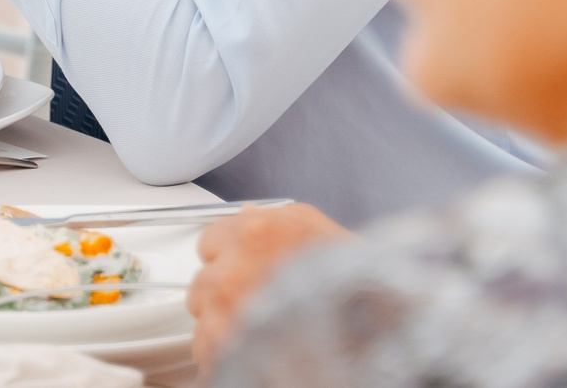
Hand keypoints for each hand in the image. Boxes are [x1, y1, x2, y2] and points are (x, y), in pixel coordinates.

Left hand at [189, 204, 351, 369]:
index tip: (243, 267)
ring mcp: (222, 316)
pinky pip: (205, 350)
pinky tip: (257, 350)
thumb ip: (280, 217)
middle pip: (204, 281)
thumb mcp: (323, 233)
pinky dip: (223, 354)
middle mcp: (231, 271)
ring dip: (223, 323)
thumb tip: (249, 212)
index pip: (210, 239)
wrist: (363, 339)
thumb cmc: (352, 289)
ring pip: (202, 318)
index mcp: (255, 234)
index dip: (230, 255)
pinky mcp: (219, 352)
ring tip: (263, 330)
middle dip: (225, 291)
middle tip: (258, 303)